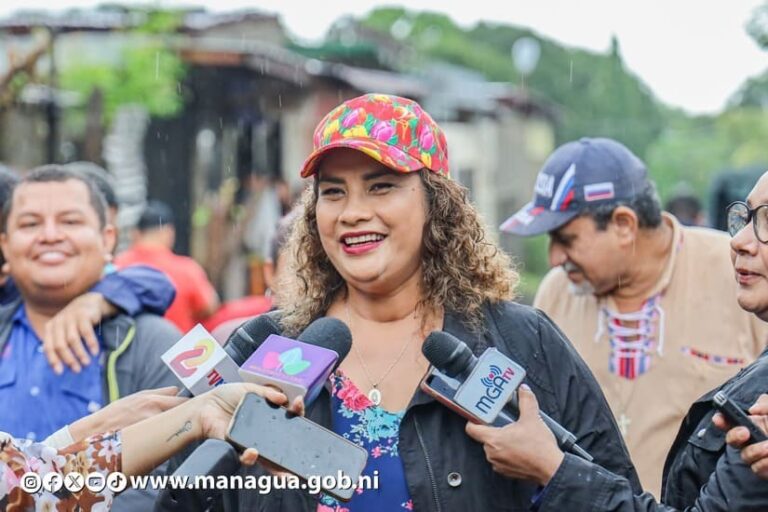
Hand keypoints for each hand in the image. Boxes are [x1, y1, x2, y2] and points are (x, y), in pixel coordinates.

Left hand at [43, 292, 117, 373]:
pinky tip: (95, 352)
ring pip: (73, 340)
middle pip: (60, 345)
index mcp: (50, 328)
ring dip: (80, 353)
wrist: (89, 302)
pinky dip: (91, 343)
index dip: (53, 360)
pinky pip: (86, 332)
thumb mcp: (64, 331)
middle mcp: (58, 322)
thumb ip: (59, 344)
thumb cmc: (75, 322)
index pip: (49, 347)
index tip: (60, 372)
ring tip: (87, 363)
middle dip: (69, 359)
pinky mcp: (83, 315)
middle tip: (77, 369)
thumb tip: (58, 367)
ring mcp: (70, 318)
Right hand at [70, 386, 186, 441]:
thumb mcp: (135, 398)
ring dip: (180, 429)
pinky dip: (170, 442)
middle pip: (183, 415)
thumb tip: (176, 389)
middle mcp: (154, 415)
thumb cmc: (114, 414)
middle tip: (195, 418)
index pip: (183, 401)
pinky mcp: (148, 445)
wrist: (93, 434)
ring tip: (182, 431)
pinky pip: (165, 443)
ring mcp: (151, 431)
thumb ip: (158, 394)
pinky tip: (170, 442)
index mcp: (152, 401)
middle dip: (190, 417)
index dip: (191, 404)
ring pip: (176, 429)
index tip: (198, 406)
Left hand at [195, 383, 304, 465]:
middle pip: (285, 443)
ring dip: (281, 469)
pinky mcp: (238, 450)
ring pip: (270, 459)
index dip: (296, 411)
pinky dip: (250, 457)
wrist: (204, 407)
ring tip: (289, 475)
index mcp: (268, 415)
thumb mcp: (248, 389)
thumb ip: (266, 392)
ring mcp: (252, 442)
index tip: (298, 403)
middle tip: (307, 449)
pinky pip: (246, 459)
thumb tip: (284, 397)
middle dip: (297, 450)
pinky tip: (253, 452)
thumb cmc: (225, 397)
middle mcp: (263, 431)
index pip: (288, 416)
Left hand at [465, 385, 563, 485]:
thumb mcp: (532, 418)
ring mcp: (499, 465)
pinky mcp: (507, 473)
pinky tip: (519, 448)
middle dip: (494, 430)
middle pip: (484, 438)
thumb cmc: (540, 448)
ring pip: (493, 449)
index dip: (473, 421)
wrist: (552, 469)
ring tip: (515, 436)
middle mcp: (492, 454)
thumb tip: (524, 391)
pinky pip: (501, 460)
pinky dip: (508, 454)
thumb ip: (526, 401)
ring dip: (501, 443)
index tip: (477, 416)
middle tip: (504, 423)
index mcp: (493, 439)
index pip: (472, 429)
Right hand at [713, 394, 767, 478]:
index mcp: (754, 424)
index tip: (719, 419)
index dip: (721, 420)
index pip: (730, 422)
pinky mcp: (766, 470)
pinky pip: (758, 469)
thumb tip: (753, 410)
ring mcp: (759, 456)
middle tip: (745, 432)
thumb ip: (767, 404)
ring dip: (754, 452)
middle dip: (734, 436)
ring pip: (745, 457)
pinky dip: (764, 465)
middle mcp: (753, 440)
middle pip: (732, 440)